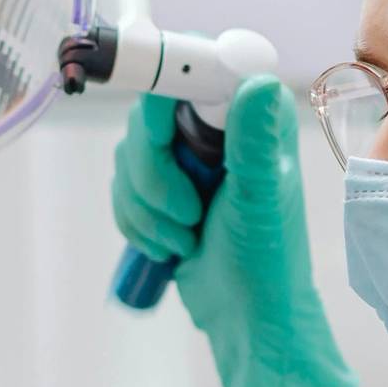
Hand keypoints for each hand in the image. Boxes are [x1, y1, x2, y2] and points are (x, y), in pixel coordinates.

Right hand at [114, 83, 357, 386]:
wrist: (247, 317)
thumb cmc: (267, 261)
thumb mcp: (260, 200)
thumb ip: (254, 141)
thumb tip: (257, 82)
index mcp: (250, 118)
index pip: (194, 69)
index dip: (166, 91)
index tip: (163, 133)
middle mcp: (217, 128)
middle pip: (147, 117)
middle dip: (153, 175)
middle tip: (188, 213)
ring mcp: (186, 158)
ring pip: (128, 155)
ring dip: (145, 206)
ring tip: (184, 238)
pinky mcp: (161, 188)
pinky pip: (120, 186)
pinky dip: (135, 220)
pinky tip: (168, 245)